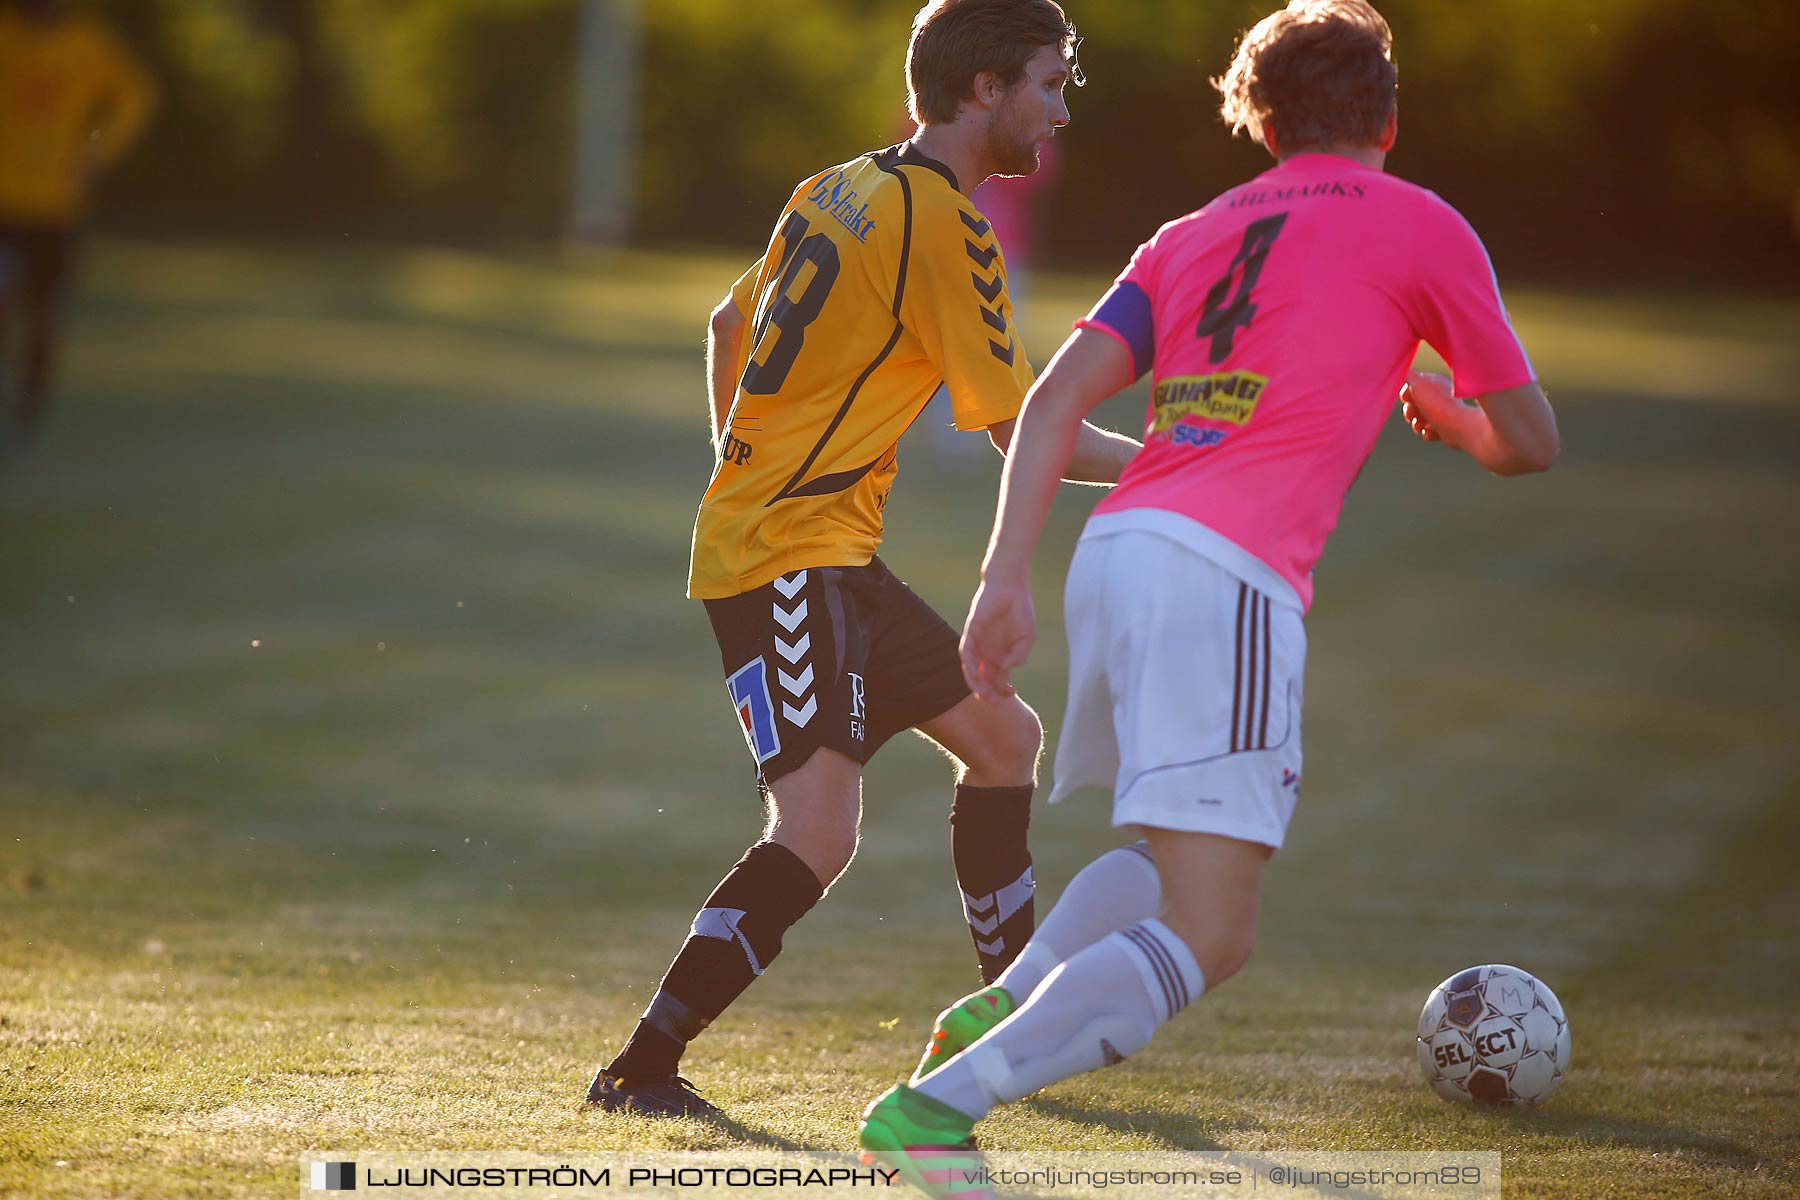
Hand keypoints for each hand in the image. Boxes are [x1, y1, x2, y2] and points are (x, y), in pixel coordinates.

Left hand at [959, 574, 1035, 701]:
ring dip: (977, 685)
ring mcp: (978, 644)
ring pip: (971, 671)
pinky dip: (969, 665)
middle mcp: (987, 654)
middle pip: (983, 681)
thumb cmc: (1020, 611)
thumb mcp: (1027, 638)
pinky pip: (965, 653)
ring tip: (985, 695)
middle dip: (988, 695)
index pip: (998, 681)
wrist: (1011, 587)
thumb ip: (1020, 656)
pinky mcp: (970, 633)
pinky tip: (975, 673)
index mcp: (1001, 657)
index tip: (1012, 694)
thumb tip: (1007, 669)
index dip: (1003, 692)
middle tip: (996, 704)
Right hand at [1400, 369, 1478, 449]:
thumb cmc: (1438, 403)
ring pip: (1420, 419)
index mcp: (1435, 383)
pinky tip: (1434, 432)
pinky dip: (1428, 433)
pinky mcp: (1446, 428)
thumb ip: (1407, 375)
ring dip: (1417, 424)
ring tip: (1423, 425)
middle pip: (1414, 404)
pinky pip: (1429, 431)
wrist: (1460, 427)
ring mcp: (1443, 413)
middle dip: (1409, 411)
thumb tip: (1402, 371)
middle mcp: (1439, 396)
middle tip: (1413, 414)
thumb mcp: (1418, 383)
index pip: (1412, 386)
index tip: (1407, 398)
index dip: (1405, 394)